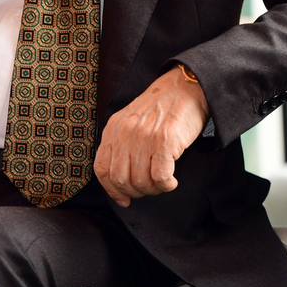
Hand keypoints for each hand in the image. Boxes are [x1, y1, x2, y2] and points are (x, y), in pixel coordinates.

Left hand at [93, 66, 208, 206]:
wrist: (185, 87)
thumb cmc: (161, 108)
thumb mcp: (130, 121)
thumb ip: (121, 144)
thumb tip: (119, 184)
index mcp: (113, 129)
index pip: (102, 170)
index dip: (112, 190)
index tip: (123, 198)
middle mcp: (126, 133)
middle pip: (120, 180)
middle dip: (135, 192)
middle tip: (149, 188)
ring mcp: (145, 137)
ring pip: (141, 182)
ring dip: (153, 189)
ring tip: (162, 182)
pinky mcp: (166, 141)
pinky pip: (160, 177)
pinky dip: (166, 185)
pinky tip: (172, 181)